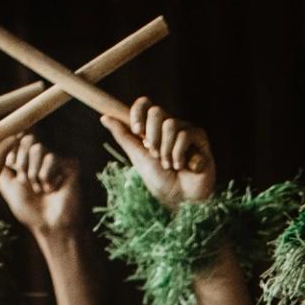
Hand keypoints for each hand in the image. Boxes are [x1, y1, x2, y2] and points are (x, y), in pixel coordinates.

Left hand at [0, 138, 87, 239]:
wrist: (49, 226)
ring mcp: (57, 159)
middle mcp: (42, 156)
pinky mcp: (70, 164)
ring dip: (34, 173)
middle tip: (26, 182)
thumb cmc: (28, 209)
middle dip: (22, 162)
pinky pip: (52, 158)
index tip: (12, 170)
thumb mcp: (5, 184)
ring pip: (38, 148)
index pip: (16, 138)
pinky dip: (47, 177)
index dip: (11, 153)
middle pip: (27, 139)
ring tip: (39, 189)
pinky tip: (52, 189)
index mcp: (26, 158)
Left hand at [104, 96, 218, 206]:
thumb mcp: (137, 156)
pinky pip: (185, 135)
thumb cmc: (159, 180)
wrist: (179, 199)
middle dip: (152, 137)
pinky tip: (181, 166)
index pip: (145, 104)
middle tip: (154, 155)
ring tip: (169, 165)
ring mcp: (186, 131)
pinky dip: (179, 154)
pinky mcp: (200, 139)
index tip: (136, 132)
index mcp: (154, 128)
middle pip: (156, 112)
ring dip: (166, 150)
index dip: (138, 113)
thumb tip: (104, 117)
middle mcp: (170, 126)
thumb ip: (123, 136)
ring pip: (171, 124)